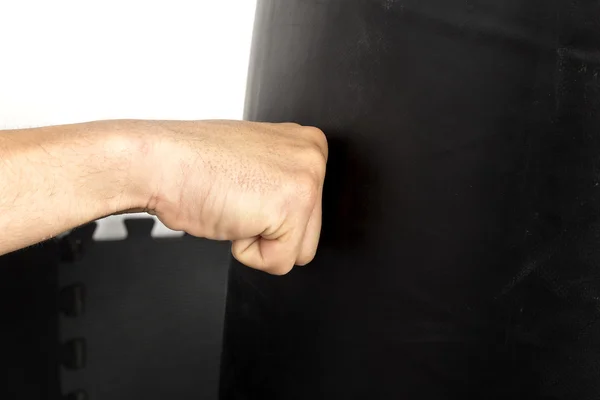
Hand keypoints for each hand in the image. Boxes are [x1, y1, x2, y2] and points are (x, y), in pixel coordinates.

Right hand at [139, 120, 327, 274]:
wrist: (160, 163)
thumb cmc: (193, 164)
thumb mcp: (255, 161)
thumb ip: (283, 180)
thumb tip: (294, 209)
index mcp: (307, 143)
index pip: (310, 210)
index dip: (270, 213)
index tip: (245, 189)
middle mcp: (314, 156)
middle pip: (309, 233)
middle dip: (268, 230)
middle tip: (238, 199)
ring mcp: (308, 180)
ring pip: (299, 251)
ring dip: (260, 242)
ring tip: (235, 205)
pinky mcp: (293, 207)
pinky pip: (279, 262)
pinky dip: (248, 252)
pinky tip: (231, 213)